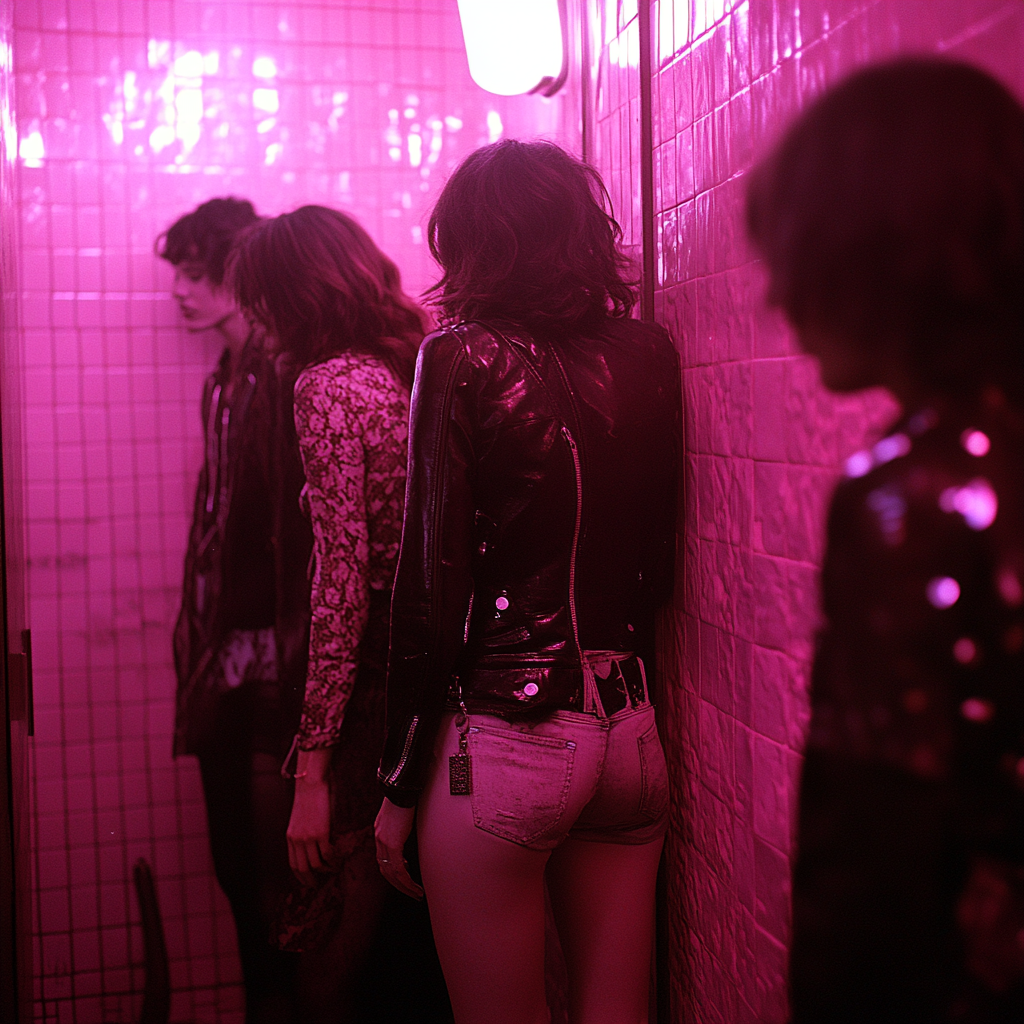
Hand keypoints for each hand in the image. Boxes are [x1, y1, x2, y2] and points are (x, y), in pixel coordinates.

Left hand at [286, 747, 333, 885]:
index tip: (308, 881)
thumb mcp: (300, 819)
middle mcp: (297, 840)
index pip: (293, 864)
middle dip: (311, 880)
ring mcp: (308, 838)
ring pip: (316, 864)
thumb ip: (303, 834)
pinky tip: (337, 860)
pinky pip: (327, 854)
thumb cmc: (308, 796)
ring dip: (326, 870)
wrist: (311, 782)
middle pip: (303, 868)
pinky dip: (333, 861)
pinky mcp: (321, 833)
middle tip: (319, 884)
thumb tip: (312, 847)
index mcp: (290, 837)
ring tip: (333, 870)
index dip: (301, 876)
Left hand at [374, 798, 422, 898]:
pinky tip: (415, 886)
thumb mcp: (400, 813)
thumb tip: (409, 830)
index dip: (394, 872)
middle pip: (385, 871)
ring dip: (404, 887)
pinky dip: (406, 881)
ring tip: (416, 894)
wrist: (401, 788)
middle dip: (398, 885)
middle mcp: (379, 840)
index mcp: (380, 832)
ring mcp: (384, 843)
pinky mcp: (392, 844)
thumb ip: (401, 824)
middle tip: (412, 893)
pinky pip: (398, 870)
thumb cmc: (404, 795)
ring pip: (391, 874)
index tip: (406, 879)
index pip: (383, 859)